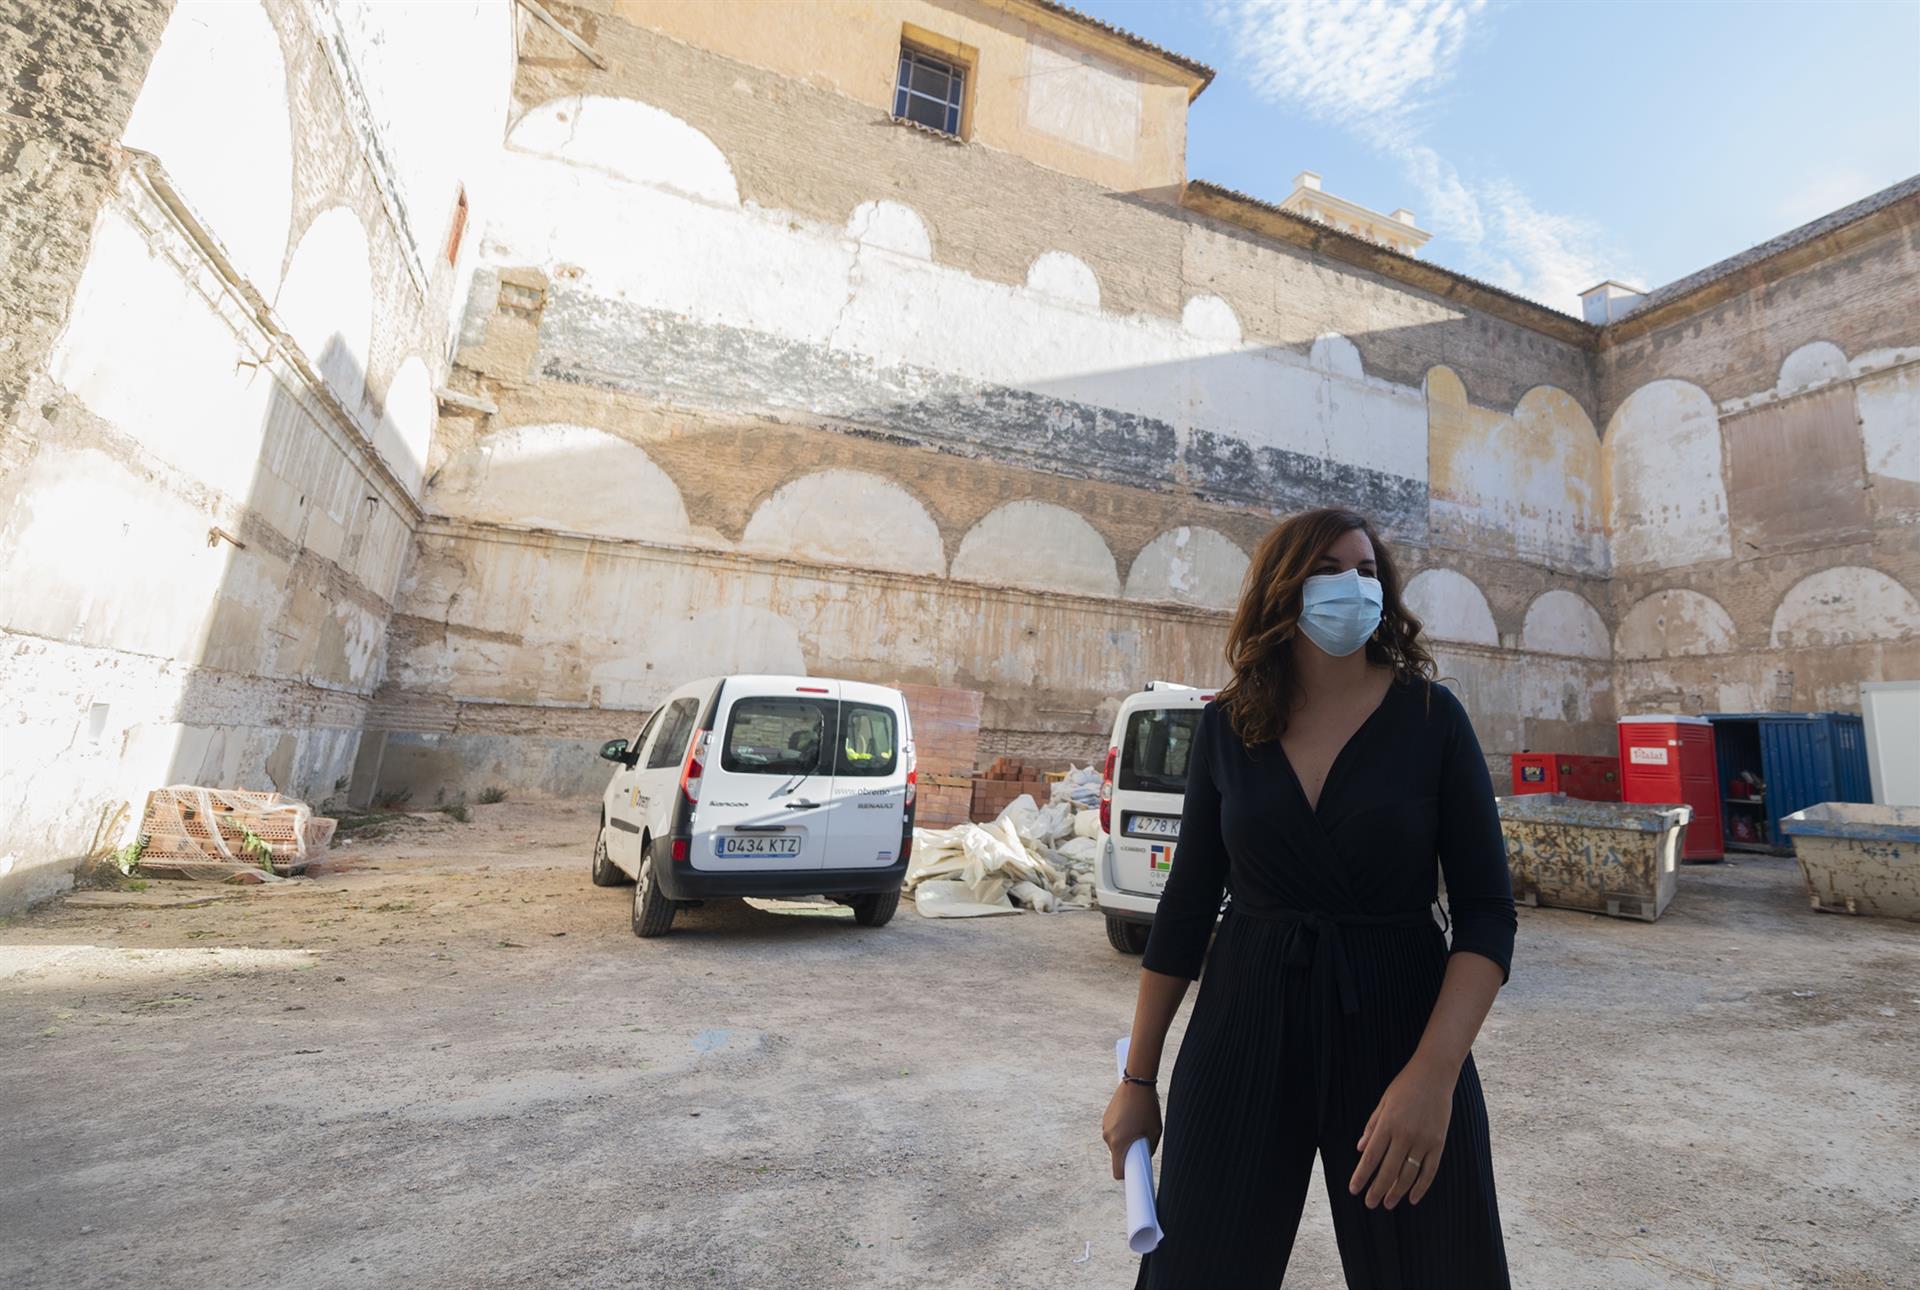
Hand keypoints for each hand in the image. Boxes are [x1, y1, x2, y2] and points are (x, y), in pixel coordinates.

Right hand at [1102, 1081, 1161, 1179]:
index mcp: (1119, 1143)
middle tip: (1141, 1141)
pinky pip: (1113, 1131)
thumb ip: (1148, 1148)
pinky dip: (1121, 1129)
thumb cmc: (1148, 1109)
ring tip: (1137, 1125)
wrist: (1137, 1083)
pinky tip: (1131, 1118)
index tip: (1133, 1176)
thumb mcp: (1154, 1132)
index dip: (1126, 1176)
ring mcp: (1105, 1126)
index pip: (1117, 1171)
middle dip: (1128, 1152)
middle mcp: (1108, 1137)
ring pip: (1115, 1142)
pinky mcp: (1105, 1118)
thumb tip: (1143, 1157)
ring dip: (1124, 1139)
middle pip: (1117, 1155)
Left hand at [1348, 1055, 1454, 1208]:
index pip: (1371, 1157)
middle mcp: (1405, 1134)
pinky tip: (1412, 1198)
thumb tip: (1361, 1149)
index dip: (1362, 1175)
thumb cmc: (1405, 1086)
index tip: (1354, 1189)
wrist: (1435, 1074)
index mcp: (1388, 1124)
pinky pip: (1430, 1170)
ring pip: (1408, 1174)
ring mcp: (1424, 1140)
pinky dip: (1421, 1186)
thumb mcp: (1383, 1102)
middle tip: (1369, 1204)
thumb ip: (1372, 1126)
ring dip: (1397, 1192)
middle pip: (1389, 1170)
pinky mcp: (1439, 1142)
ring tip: (1387, 1203)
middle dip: (1377, 1189)